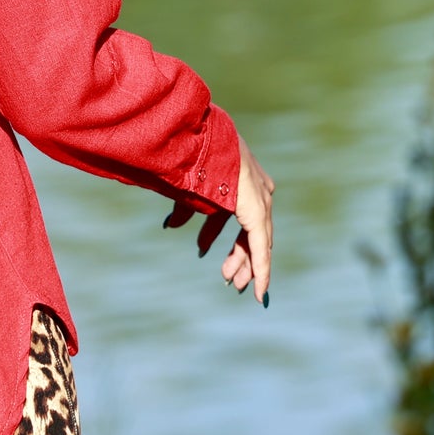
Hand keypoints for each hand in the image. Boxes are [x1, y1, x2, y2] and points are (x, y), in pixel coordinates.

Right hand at [161, 131, 274, 304]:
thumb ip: (186, 210)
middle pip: (252, 232)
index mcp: (245, 181)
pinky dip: (260, 269)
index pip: (243, 219)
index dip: (232, 242)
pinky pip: (261, 247)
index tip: (222, 260)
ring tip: (233, 283)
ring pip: (258, 243)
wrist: (196, 144)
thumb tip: (172, 226)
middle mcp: (259, 190)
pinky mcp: (258, 212)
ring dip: (244, 264)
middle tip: (229, 278)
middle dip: (239, 256)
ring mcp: (261, 200)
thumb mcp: (188, 191)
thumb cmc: (190, 161)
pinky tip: (258, 290)